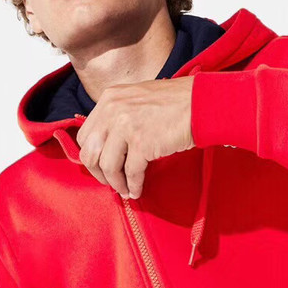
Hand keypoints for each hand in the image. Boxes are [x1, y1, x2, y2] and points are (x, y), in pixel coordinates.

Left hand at [75, 76, 195, 199]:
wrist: (201, 102)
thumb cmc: (175, 102)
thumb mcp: (137, 98)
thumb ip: (118, 114)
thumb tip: (108, 144)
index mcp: (109, 99)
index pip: (85, 135)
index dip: (92, 155)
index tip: (102, 166)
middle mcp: (113, 111)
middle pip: (90, 152)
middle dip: (99, 173)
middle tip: (110, 182)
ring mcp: (126, 127)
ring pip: (107, 166)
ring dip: (115, 183)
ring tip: (125, 190)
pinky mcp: (143, 143)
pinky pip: (131, 172)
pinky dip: (133, 185)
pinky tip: (137, 190)